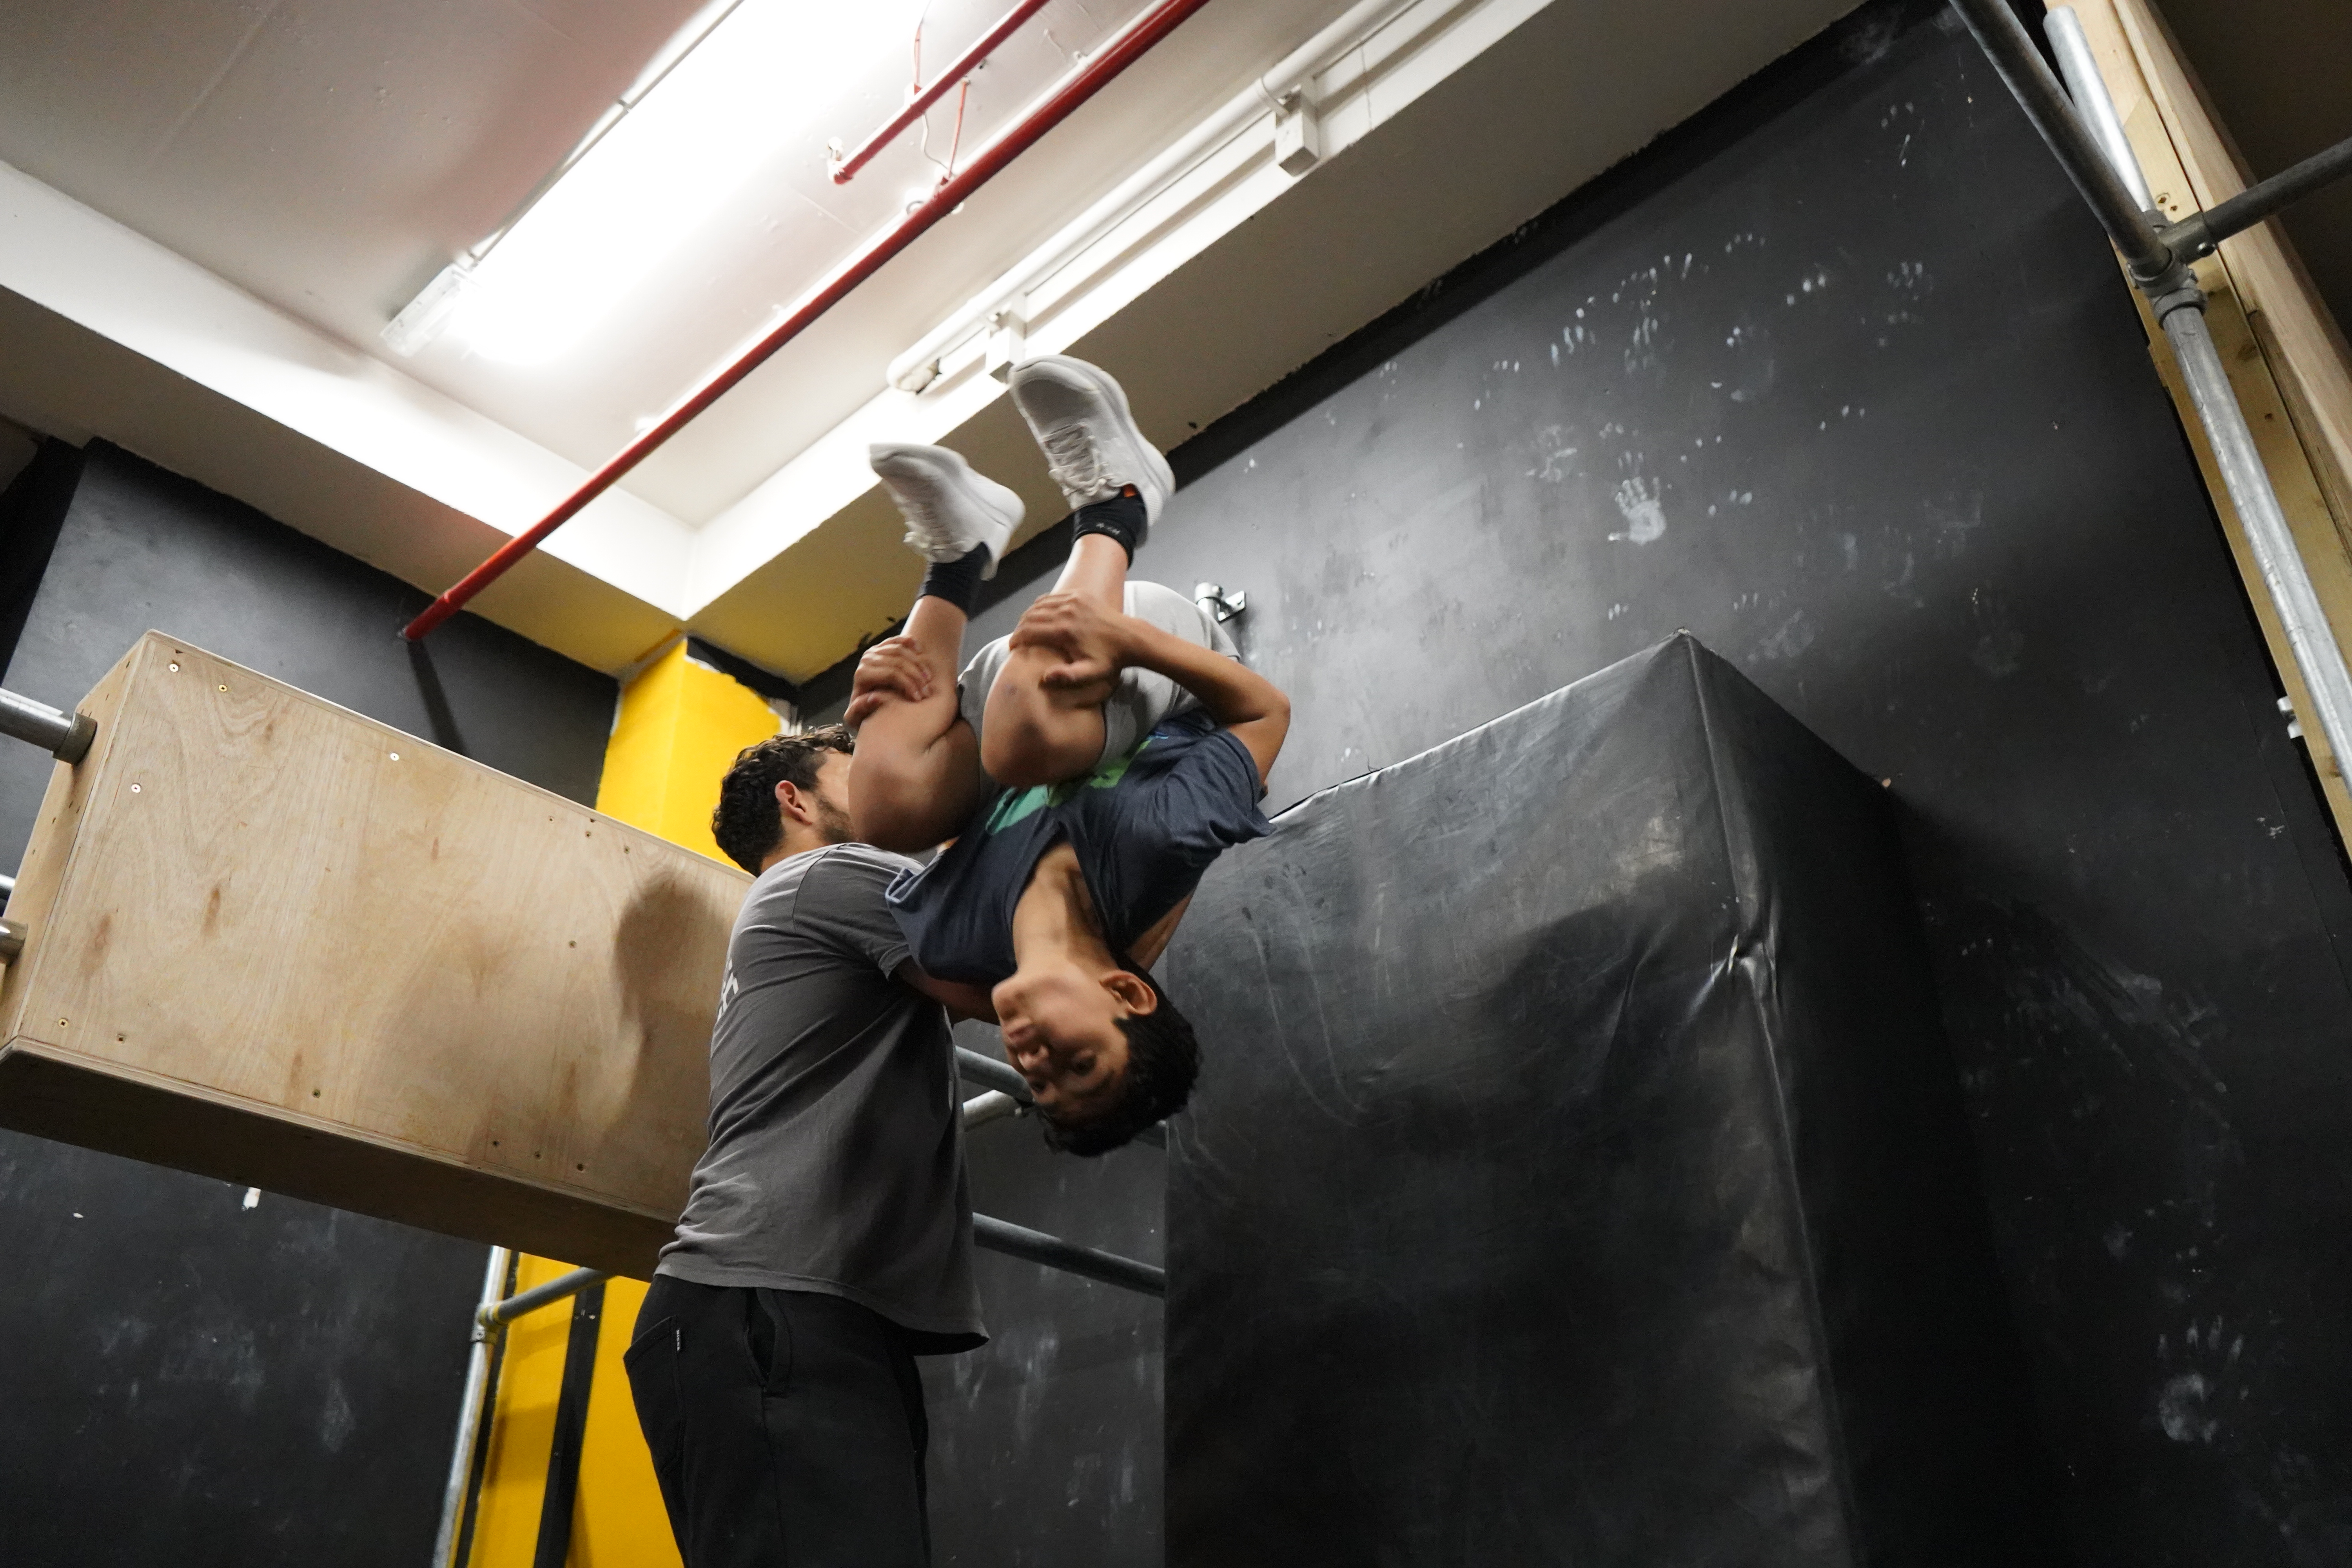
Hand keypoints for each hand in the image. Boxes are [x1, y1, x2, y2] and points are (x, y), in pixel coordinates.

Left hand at [845, 637, 934, 729]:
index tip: (919, 698)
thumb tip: (873, 696)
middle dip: (916, 677)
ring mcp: (874, 651)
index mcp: (862, 674)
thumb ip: (858, 711)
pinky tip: (920, 650)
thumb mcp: (855, 718)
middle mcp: (866, 659)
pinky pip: (896, 640)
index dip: (908, 685)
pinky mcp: (881, 647)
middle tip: (928, 691)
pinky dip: (909, 641)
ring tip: (928, 678)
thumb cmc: (862, 711)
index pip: (891, 674)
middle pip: (898, 662)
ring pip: (901, 650)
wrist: (861, 700)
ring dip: (918, 663)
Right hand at [1009, 593, 1133, 693]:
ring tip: (1025, 628)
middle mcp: (1065, 612)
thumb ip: (1067, 677)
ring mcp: (1072, 600)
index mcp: (1064, 631)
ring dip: (1028, 616)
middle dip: (1019, 628)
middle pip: (1030, 616)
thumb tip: (1044, 678)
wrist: (1130, 638)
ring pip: (1039, 605)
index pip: (1029, 631)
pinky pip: (1052, 597)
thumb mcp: (1090, 674)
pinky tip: (1038, 614)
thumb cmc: (1109, 659)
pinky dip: (1041, 605)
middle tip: (1017, 639)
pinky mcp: (1079, 594)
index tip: (1012, 647)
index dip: (1016, 639)